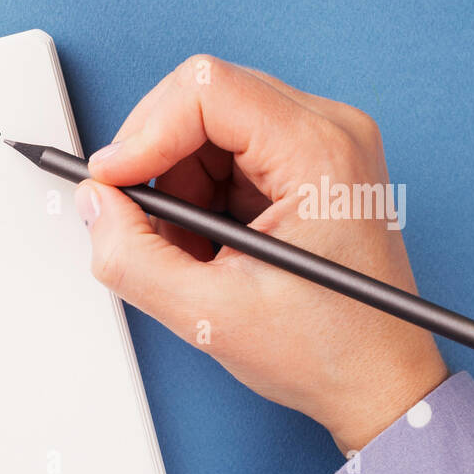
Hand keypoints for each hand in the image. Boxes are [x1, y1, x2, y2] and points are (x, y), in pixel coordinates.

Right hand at [79, 56, 448, 452]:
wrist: (378, 383)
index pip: (208, 90)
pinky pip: (223, 155)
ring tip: (188, 254)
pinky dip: (195, 198)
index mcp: (320, 153)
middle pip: (204, 100)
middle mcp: (328, 132)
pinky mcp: (304, 166)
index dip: (144, 131)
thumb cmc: (329, 351)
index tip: (111, 181)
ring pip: (206, 129)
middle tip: (137, 222)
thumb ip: (133, 258)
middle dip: (154, 161)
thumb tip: (95, 205)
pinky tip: (208, 249)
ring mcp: (319, 145)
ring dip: (174, 187)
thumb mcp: (209, 315)